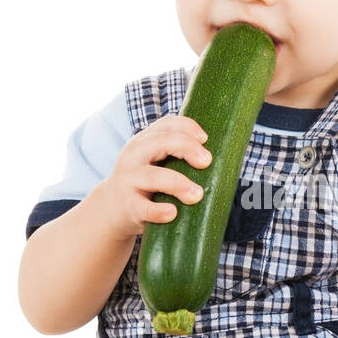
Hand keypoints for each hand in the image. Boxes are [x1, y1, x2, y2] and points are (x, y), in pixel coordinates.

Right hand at [100, 113, 211, 240]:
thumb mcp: (156, 161)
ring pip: (152, 177)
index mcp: (145, 140)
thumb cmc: (146, 182)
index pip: (166, 124)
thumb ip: (179, 154)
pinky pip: (142, 208)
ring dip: (178, 183)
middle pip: (160, 142)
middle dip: (186, 148)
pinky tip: (172, 213)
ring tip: (197, 194)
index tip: (206, 138)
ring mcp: (128, 180)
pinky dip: (158, 211)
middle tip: (207, 161)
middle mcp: (134, 155)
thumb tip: (226, 156)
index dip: (187, 127)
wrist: (112, 209)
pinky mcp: (128, 205)